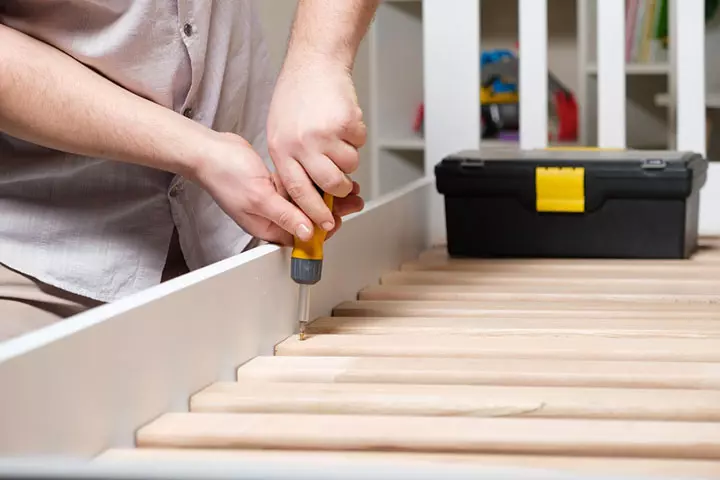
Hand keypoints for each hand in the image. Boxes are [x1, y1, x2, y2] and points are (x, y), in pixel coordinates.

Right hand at [193, 132, 362, 245]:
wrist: (209, 150)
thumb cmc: (226, 174)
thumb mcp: (260, 197)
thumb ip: (285, 215)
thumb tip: (307, 234)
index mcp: (267, 227)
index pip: (303, 236)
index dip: (325, 229)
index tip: (341, 218)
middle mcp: (271, 217)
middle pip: (309, 220)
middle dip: (333, 211)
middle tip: (353, 201)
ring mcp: (273, 200)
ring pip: (307, 203)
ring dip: (327, 196)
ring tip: (349, 188)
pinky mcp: (273, 185)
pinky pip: (299, 189)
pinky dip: (314, 185)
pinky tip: (327, 178)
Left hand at [266, 55, 366, 232]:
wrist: (315, 62)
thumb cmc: (296, 95)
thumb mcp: (279, 132)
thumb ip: (291, 162)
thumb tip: (307, 194)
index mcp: (281, 148)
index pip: (298, 191)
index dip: (314, 212)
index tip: (324, 224)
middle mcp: (302, 143)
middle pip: (330, 184)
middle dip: (341, 189)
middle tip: (344, 184)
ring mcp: (325, 133)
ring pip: (349, 166)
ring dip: (349, 157)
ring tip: (337, 138)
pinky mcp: (346, 122)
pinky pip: (360, 144)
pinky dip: (357, 136)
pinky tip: (343, 121)